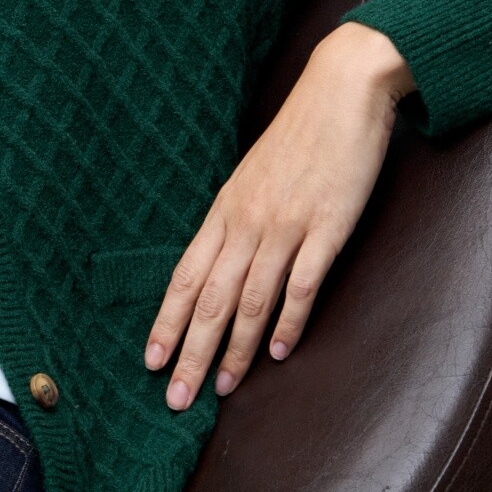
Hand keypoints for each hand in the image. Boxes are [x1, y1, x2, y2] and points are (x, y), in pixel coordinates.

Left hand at [144, 21, 416, 409]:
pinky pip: (301, 284)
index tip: (150, 362)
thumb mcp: (252, 177)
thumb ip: (236, 220)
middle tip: (176, 399)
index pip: (184, 277)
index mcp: (223, 211)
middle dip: (189, 353)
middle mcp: (245, 222)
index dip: (166, 322)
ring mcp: (285, 225)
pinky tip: (279, 352)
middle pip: (209, 299)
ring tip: (222, 387)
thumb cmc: (297, 137)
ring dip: (233, 349)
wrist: (341, 92)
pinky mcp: (325, 227)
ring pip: (249, 299)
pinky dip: (289, 322)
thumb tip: (220, 263)